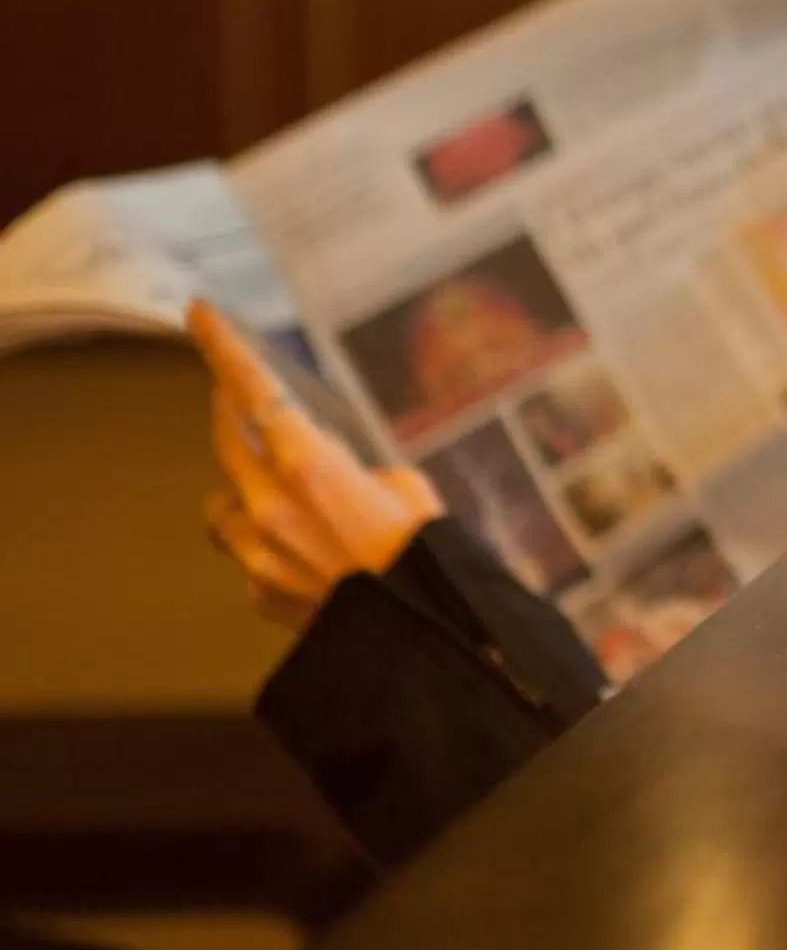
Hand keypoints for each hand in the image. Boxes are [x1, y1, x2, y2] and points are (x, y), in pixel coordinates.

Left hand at [190, 302, 441, 630]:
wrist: (416, 636)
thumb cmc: (424, 554)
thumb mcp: (407, 492)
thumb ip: (360, 475)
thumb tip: (347, 481)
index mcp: (310, 464)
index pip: (254, 390)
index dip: (223, 348)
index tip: (198, 313)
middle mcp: (269, 503)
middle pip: (225, 441)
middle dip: (230, 414)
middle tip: (236, 398)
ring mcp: (256, 551)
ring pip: (223, 505)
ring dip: (242, 493)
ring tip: (278, 500)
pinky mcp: (257, 591)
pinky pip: (248, 556)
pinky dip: (268, 551)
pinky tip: (308, 562)